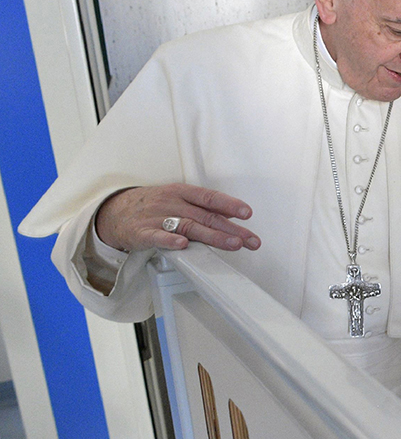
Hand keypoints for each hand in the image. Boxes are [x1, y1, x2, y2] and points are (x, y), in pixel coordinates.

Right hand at [95, 183, 260, 253]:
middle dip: (231, 229)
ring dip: (212, 236)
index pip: (209, 197)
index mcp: (181, 193)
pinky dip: (170, 241)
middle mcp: (171, 203)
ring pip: (188, 226)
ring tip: (232, 244)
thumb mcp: (179, 199)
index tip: (247, 213)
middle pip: (205, 216)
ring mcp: (156, 218)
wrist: (114, 211)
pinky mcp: (142, 233)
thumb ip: (205, 207)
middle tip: (250, 240)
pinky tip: (183, 245)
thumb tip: (234, 214)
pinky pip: (157, 237)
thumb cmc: (153, 205)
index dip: (229, 204)